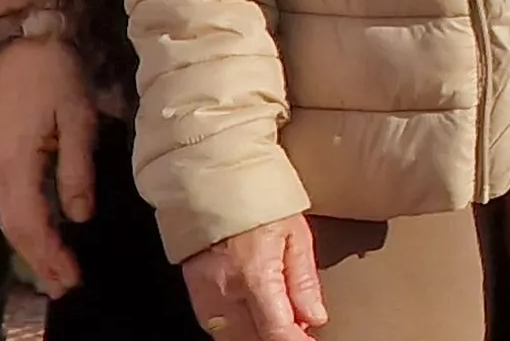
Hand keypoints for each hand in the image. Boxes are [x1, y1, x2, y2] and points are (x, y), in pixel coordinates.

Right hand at [0, 38, 96, 295]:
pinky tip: (45, 236)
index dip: (49, 253)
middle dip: (38, 259)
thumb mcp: (80, 122)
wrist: (26, 44)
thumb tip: (79, 217)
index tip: (71, 277)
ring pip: (8, 216)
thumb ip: (78, 171)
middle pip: (13, 226)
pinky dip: (27, 224)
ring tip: (57, 272)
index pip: (28, 222)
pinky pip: (9, 200)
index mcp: (13, 162)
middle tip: (64, 287)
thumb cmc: (59, 77)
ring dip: (32, 245)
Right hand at [180, 213, 327, 339]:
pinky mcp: (194, 293)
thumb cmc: (259, 201)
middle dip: (278, 339)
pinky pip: (214, 326)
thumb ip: (304, 282)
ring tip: (281, 322)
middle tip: (300, 330)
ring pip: (231, 338)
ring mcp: (205, 295)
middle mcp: (225, 292)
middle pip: (252, 340)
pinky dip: (236, 330)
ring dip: (257, 336)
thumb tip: (315, 317)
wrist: (213, 183)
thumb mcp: (295, 235)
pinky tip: (255, 318)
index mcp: (255, 276)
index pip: (276, 330)